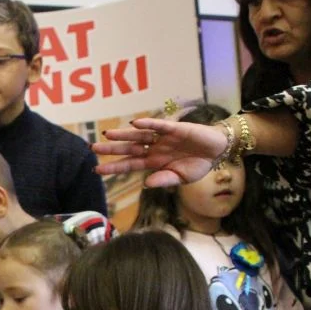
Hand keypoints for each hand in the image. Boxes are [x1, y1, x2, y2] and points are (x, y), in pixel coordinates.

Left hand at [93, 117, 228, 187]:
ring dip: (123, 135)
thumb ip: (163, 180)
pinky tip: (135, 124)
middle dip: (111, 149)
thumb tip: (146, 184)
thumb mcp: (180, 177)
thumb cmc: (198, 165)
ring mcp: (162, 138)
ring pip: (138, 136)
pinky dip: (148, 125)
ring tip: (107, 134)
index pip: (129, 165)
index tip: (97, 170)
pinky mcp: (175, 129)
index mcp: (154, 162)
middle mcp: (154, 149)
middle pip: (128, 149)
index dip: (114, 167)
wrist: (217, 150)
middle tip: (93, 148)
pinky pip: (159, 126)